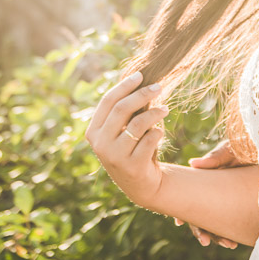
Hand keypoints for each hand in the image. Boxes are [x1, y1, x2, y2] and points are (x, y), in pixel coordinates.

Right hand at [85, 72, 167, 207]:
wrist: (141, 184)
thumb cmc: (131, 149)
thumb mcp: (120, 132)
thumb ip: (123, 111)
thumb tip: (140, 79)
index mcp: (93, 132)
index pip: (107, 101)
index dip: (124, 86)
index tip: (141, 75)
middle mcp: (100, 144)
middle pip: (122, 109)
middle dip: (142, 94)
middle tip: (159, 87)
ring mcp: (115, 156)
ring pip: (137, 123)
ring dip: (155, 112)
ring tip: (165, 109)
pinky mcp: (132, 166)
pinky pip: (149, 140)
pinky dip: (157, 132)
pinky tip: (159, 132)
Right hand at [173, 140, 240, 248]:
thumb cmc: (247, 144)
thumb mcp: (232, 149)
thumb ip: (217, 156)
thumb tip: (193, 164)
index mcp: (207, 179)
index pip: (189, 198)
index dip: (183, 211)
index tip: (180, 222)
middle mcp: (215, 191)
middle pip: (202, 214)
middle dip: (203, 230)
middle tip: (208, 242)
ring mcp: (228, 199)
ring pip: (218, 221)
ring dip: (220, 235)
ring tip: (230, 245)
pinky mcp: (242, 203)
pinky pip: (234, 221)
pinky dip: (233, 231)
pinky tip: (236, 242)